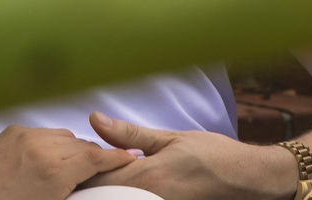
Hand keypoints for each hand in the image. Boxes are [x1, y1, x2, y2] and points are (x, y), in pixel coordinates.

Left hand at [0, 125, 135, 199]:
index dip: (116, 158)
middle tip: (103, 166)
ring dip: (71, 148)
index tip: (130, 157)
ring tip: (73, 164)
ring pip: (64, 135)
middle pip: (82, 144)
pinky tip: (49, 156)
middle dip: (93, 156)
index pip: (96, 157)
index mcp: (55, 173)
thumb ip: (78, 187)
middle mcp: (41, 148)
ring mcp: (24, 136)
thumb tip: (94, 176)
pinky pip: (42, 132)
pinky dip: (50, 142)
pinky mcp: (11, 131)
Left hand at [78, 113, 298, 199]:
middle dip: (86, 185)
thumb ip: (129, 134)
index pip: (98, 177)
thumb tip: (94, 119)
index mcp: (146, 176)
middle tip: (69, 177)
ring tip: (87, 184)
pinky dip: (122, 196)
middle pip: (104, 195)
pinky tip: (114, 190)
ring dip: (102, 193)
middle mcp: (150, 197)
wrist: (250, 180)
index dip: (77, 170)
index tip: (62, 163)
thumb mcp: (170, 137)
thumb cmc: (213, 154)